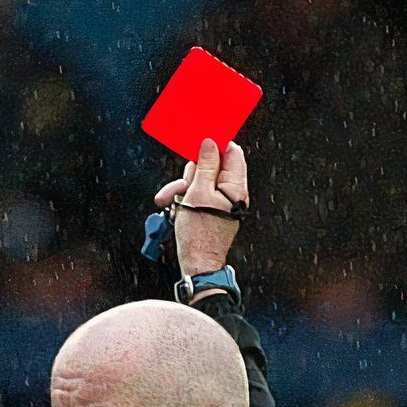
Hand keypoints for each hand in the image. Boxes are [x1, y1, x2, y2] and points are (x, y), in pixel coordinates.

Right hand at [152, 139, 248, 279]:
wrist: (196, 263)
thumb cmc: (199, 234)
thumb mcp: (198, 193)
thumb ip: (206, 166)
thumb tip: (210, 143)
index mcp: (235, 187)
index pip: (232, 153)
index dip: (215, 145)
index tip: (197, 143)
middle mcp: (231, 192)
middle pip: (211, 166)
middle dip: (190, 173)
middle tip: (179, 187)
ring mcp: (220, 200)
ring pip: (199, 181)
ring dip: (182, 188)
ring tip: (171, 201)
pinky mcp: (210, 208)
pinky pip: (196, 194)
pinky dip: (184, 199)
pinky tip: (176, 209)